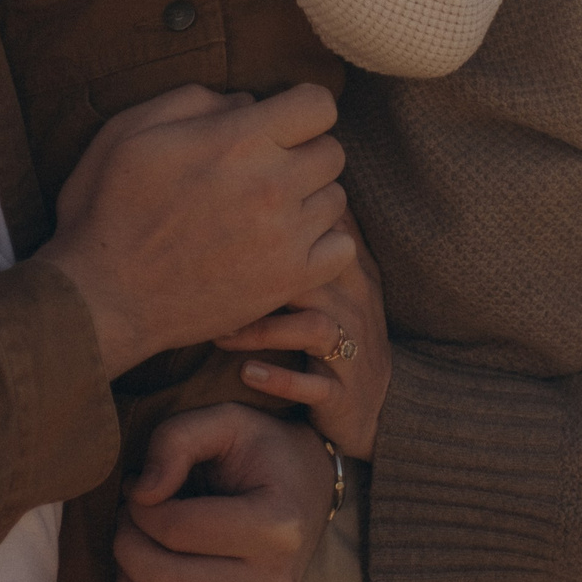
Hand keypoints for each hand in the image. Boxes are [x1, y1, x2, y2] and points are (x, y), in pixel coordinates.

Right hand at [39, 85, 353, 377]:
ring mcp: (285, 237)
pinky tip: (287, 243)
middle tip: (266, 169)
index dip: (300, 108)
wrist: (102, 296)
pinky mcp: (288, 281)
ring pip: (336, 199)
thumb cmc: (108, 208)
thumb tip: (247, 102)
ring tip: (268, 210)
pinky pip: (342, 250)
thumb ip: (194, 100)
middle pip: (333, 151)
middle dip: (304, 152)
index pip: (319, 105)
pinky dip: (322, 244)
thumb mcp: (130, 130)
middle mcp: (272, 185)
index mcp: (237, 141)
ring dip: (310, 198)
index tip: (279, 122)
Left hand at [115, 404, 331, 581]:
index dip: (137, 507)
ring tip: (133, 554)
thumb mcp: (225, 421)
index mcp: (276, 525)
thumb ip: (176, 440)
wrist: (307, 490)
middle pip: (164, 580)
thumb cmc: (261, 452)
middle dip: (125, 544)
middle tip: (127, 519)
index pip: (174, 530)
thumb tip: (141, 492)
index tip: (138, 489)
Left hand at [217, 210, 391, 458]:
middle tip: (208, 282)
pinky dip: (279, 379)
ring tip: (219, 335)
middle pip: (315, 273)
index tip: (229, 224)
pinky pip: (314, 385)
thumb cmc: (341, 330)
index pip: (325, 231)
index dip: (283, 225)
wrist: (374, 404)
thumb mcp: (336, 281)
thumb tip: (283, 178)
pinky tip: (246, 373)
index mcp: (351, 273)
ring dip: (260, 330)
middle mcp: (355, 306)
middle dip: (260, 277)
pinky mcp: (343, 393)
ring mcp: (353, 349)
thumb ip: (313, 236)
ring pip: (311, 328)